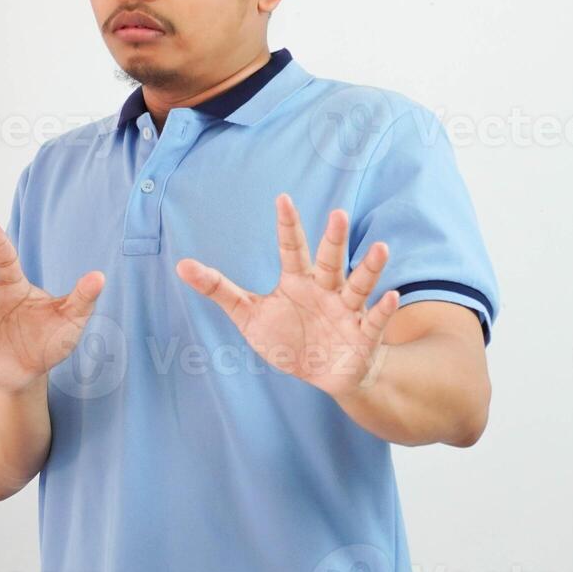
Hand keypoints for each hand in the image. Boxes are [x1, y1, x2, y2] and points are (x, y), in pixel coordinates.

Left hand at [174, 193, 399, 399]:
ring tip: (381, 248)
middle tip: (338, 214)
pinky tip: (391, 296)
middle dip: (334, 239)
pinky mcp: (362, 336)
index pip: (291, 248)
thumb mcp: (248, 315)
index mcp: (298, 281)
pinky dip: (383, 310)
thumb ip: (219, 289)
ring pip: (358, 285)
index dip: (287, 225)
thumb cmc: (288, 337)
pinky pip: (373, 321)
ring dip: (369, 268)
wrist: (325, 373)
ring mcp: (346, 311)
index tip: (282, 198)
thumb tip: (181, 265)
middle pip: (330, 260)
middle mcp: (325, 289)